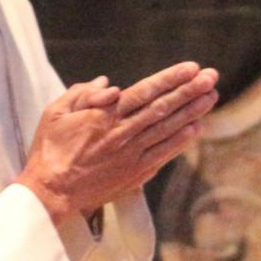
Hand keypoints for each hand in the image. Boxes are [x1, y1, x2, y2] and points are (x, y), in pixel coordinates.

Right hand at [17, 63, 217, 219]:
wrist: (50, 192)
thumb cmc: (49, 150)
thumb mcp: (53, 114)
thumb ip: (79, 94)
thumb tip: (108, 84)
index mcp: (103, 116)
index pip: (144, 92)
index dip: (170, 79)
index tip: (191, 68)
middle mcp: (122, 133)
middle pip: (163, 107)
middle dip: (190, 90)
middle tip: (212, 77)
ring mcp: (132, 154)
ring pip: (168, 128)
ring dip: (192, 111)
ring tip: (211, 97)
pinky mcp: (135, 173)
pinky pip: (164, 153)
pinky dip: (181, 140)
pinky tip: (196, 128)